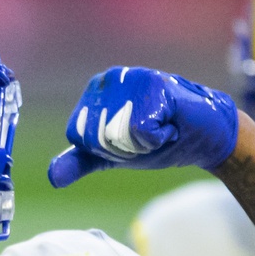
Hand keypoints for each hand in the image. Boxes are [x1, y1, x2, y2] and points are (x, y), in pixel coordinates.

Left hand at [48, 67, 240, 186]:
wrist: (202, 138)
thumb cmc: (158, 141)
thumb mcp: (112, 155)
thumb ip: (81, 160)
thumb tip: (52, 177)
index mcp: (95, 91)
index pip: (79, 136)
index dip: (105, 150)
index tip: (129, 140)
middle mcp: (110, 79)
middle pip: (96, 137)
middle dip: (124, 148)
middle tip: (147, 135)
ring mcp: (133, 78)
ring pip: (117, 134)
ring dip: (142, 144)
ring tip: (160, 128)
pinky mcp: (155, 86)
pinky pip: (141, 131)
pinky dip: (159, 138)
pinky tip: (171, 124)